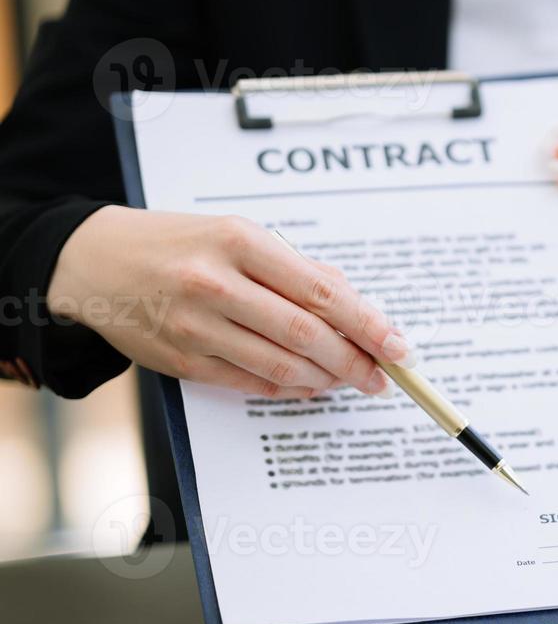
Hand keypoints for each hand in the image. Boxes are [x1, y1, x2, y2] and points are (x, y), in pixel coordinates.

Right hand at [47, 206, 412, 398]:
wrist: (94, 262)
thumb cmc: (180, 245)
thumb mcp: (238, 235)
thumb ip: (297, 269)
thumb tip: (355, 305)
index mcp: (240, 242)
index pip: (322, 291)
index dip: (368, 323)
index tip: (398, 345)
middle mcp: (216, 283)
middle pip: (306, 334)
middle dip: (355, 360)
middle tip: (382, 375)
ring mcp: (196, 325)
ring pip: (281, 364)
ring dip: (326, 378)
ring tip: (350, 379)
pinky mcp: (183, 360)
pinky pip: (250, 382)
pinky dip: (289, 387)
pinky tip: (311, 385)